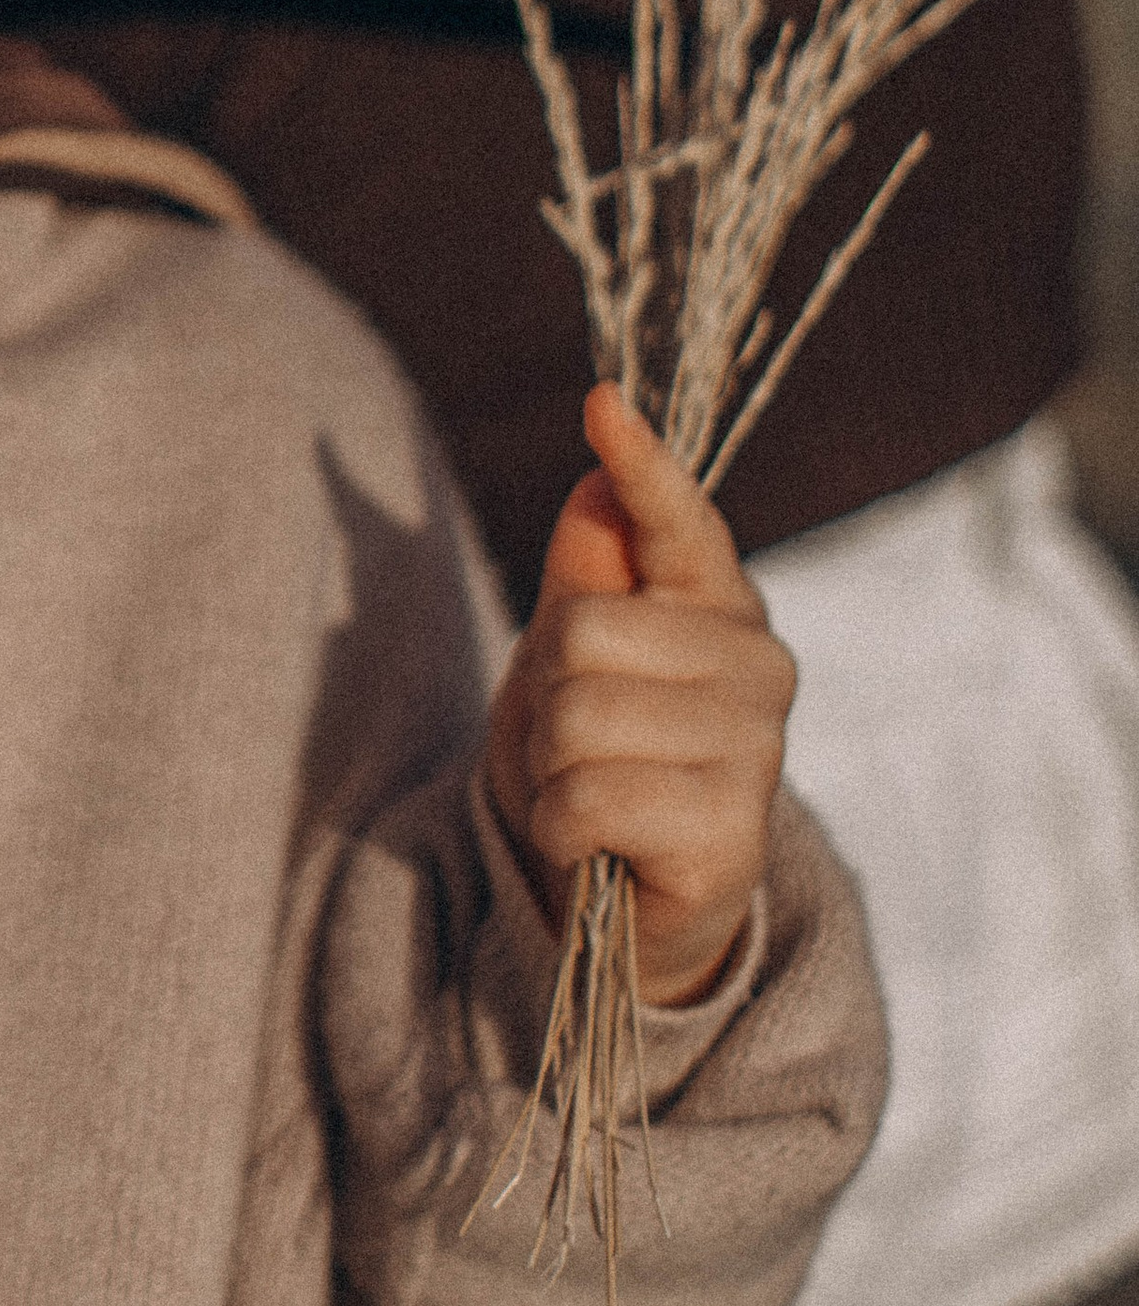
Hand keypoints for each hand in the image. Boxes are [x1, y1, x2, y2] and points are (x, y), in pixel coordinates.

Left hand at [484, 383, 796, 1003]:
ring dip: (551, 767)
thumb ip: (589, 571)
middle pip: (581, 631)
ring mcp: (754, 750)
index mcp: (717, 602)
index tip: (604, 404)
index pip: (678, 520)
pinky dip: (563, 828)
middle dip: (547, 694)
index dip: (639, 466)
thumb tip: (593, 484)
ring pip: (578, 716)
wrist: (628, 902)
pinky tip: (600, 846)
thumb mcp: (574, 657)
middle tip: (578, 743)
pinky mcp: (732, 833)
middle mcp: (757, 664)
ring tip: (592, 793)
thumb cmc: (601, 755)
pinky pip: (587, 797)